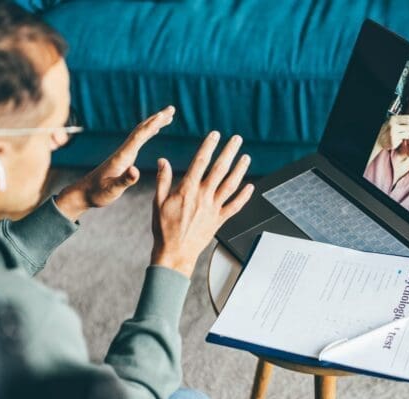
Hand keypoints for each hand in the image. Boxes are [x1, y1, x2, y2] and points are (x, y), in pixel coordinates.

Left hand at [55, 105, 175, 220]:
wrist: (84, 193)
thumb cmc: (97, 193)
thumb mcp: (112, 190)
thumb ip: (124, 180)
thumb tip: (136, 171)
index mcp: (122, 156)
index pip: (139, 136)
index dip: (152, 125)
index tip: (164, 115)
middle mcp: (124, 151)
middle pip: (142, 130)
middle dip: (157, 119)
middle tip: (171, 109)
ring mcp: (124, 153)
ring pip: (141, 133)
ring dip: (155, 123)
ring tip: (168, 116)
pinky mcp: (124, 157)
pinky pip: (139, 140)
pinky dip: (149, 132)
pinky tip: (156, 130)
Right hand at [151, 132, 253, 277]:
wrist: (175, 253)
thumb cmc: (164, 229)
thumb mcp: (158, 202)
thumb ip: (163, 180)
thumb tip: (162, 161)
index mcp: (187, 190)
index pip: (200, 162)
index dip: (209, 146)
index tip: (215, 135)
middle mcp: (203, 197)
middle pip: (219, 169)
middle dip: (229, 152)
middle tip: (237, 139)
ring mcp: (213, 208)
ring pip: (230, 185)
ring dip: (240, 170)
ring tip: (246, 157)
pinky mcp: (219, 220)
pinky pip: (235, 206)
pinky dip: (244, 197)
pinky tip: (250, 187)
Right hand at [376, 114, 408, 149]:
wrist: (378, 139)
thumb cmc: (387, 129)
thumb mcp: (392, 122)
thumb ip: (402, 121)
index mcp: (392, 120)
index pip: (407, 118)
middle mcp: (393, 127)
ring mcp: (393, 135)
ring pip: (408, 134)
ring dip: (407, 134)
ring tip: (400, 133)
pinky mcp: (394, 142)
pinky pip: (403, 140)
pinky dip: (402, 139)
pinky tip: (396, 138)